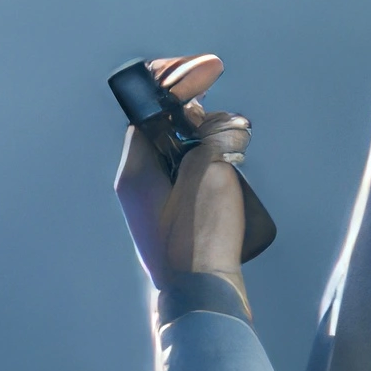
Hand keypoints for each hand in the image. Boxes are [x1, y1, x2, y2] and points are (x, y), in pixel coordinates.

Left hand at [113, 53, 252, 302]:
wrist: (203, 300)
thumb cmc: (199, 238)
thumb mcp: (205, 174)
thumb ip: (204, 139)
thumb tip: (209, 123)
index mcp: (135, 172)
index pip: (148, 112)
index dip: (175, 87)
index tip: (205, 70)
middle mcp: (140, 185)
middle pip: (166, 130)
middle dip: (198, 116)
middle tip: (224, 120)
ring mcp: (159, 204)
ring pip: (184, 152)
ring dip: (212, 141)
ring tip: (235, 147)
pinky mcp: (179, 219)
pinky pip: (194, 177)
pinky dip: (214, 166)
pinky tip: (234, 168)